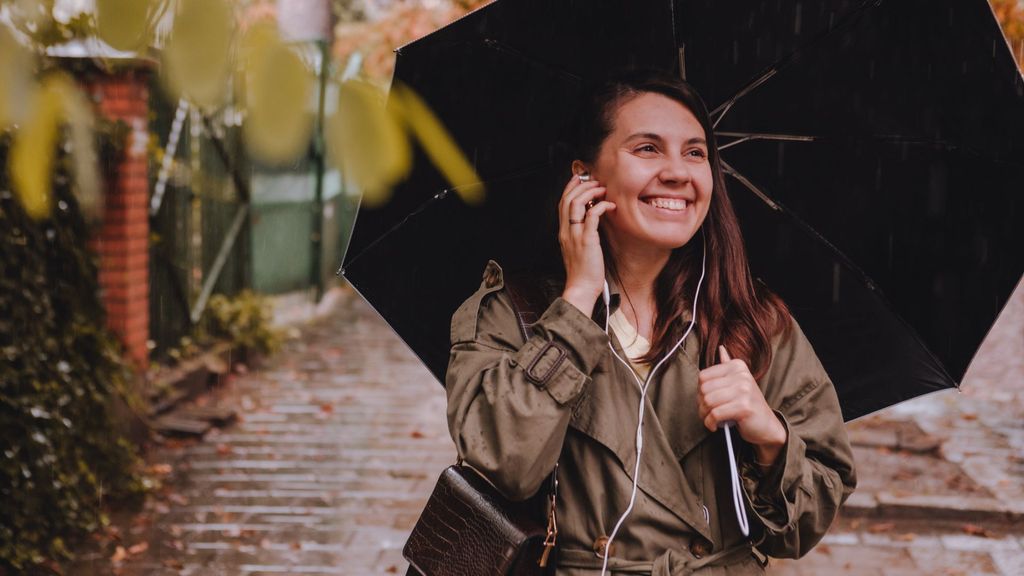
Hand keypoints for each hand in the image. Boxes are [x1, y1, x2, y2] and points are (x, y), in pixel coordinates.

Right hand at [558, 172, 614, 314]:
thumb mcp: (578, 250)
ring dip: (590, 192)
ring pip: (576, 204)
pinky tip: (611, 205)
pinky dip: (602, 206)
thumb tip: (592, 220)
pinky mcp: (587, 241)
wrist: (580, 289)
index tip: (579, 178)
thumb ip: (581, 234)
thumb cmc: (583, 272)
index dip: (570, 188)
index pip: (562, 204)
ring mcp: (575, 235)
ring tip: (602, 189)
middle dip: (581, 185)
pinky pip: (592, 216)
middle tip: (595, 181)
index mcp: (563, 233)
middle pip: (567, 199)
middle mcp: (566, 231)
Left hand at [698, 346, 786, 465]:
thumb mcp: (739, 382)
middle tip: (707, 413)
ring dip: (704, 415)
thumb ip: (728, 365)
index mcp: (738, 366)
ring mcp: (744, 390)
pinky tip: (714, 426)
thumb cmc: (748, 405)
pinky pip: (715, 414)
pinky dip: (710, 423)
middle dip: (701, 404)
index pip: (703, 376)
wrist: (767, 426)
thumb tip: (721, 348)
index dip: (700, 391)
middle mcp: (742, 375)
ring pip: (708, 401)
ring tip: (710, 419)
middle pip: (704, 389)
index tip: (706, 401)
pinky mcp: (744, 407)